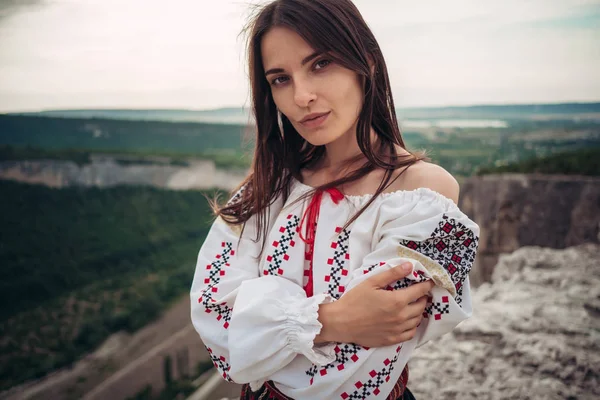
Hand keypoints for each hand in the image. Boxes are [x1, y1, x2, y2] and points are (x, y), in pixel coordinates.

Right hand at [316, 263, 433, 346]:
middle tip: (420, 292)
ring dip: (419, 311)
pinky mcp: (392, 340)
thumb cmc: (354, 300)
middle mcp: (401, 317)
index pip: (420, 291)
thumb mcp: (372, 282)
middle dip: (423, 297)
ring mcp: (397, 330)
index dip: (427, 285)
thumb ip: (392, 274)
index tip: (430, 281)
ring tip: (414, 305)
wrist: (341, 322)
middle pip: (421, 306)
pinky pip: (410, 334)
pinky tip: (408, 321)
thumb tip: (409, 266)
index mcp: (397, 301)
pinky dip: (413, 326)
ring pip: (417, 320)